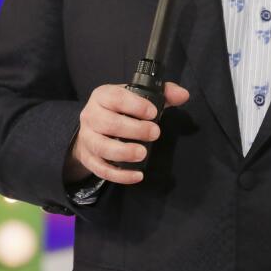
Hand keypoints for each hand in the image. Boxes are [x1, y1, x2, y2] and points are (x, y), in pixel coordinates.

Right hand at [63, 82, 189, 184]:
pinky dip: (119, 175)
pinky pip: (100, 169)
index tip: (153, 113)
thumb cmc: (119, 111)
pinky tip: (137, 175)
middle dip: (133, 129)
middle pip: (108, 123)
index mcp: (102, 96)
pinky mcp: (88, 158)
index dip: (135, 105)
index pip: (115, 97)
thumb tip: (182, 94)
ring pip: (101, 146)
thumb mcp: (137, 98)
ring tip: (143, 153)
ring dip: (123, 151)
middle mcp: (91, 115)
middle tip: (155, 133)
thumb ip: (162, 94)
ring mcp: (87, 138)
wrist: (93, 129)